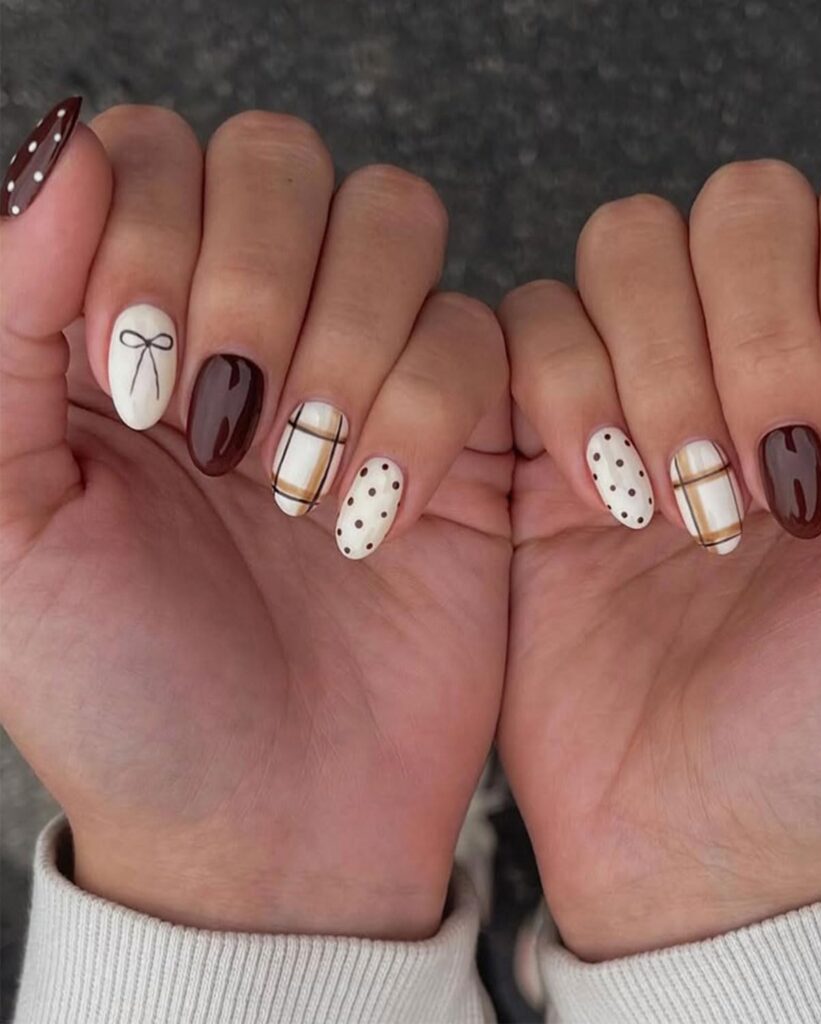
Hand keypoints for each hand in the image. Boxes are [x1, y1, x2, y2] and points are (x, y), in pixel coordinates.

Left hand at [0, 102, 509, 938]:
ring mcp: (368, 369)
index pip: (151, 152)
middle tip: (224, 431)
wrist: (274, 815)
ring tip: (305, 478)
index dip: (152, 233)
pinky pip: (481, 331)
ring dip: (348, 343)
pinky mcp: (466, 428)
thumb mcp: (4, 520)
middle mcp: (251, 326)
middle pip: (281, 160)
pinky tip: (378, 517)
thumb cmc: (121, 690)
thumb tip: (61, 148)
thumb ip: (1, 321)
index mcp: (124, 327)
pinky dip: (429, 413)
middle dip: (255, 284)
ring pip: (395, 220)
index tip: (132, 387)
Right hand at [498, 148, 820, 959]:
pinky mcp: (543, 430)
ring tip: (688, 502)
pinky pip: (531, 322)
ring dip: (662, 368)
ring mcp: (643, 383)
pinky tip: (604, 497)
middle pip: (744, 204)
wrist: (699, 832)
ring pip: (629, 243)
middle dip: (760, 339)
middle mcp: (760, 353)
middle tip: (777, 482)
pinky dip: (567, 393)